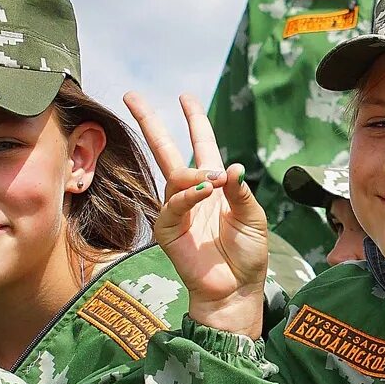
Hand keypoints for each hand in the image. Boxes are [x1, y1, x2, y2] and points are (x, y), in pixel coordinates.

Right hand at [127, 93, 269, 335]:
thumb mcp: (253, 217)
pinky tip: (204, 192)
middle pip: (164, 150)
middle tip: (131, 94)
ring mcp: (176, 210)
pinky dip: (188, 195)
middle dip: (149, 122)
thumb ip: (241, 192)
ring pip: (175, 176)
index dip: (194, 120)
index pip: (201, 144)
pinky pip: (172, 205)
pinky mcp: (167, 230)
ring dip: (195, 174)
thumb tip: (232, 168)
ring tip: (215, 182)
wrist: (236, 289)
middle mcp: (192, 193)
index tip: (184, 97)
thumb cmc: (247, 254)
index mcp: (214, 185)